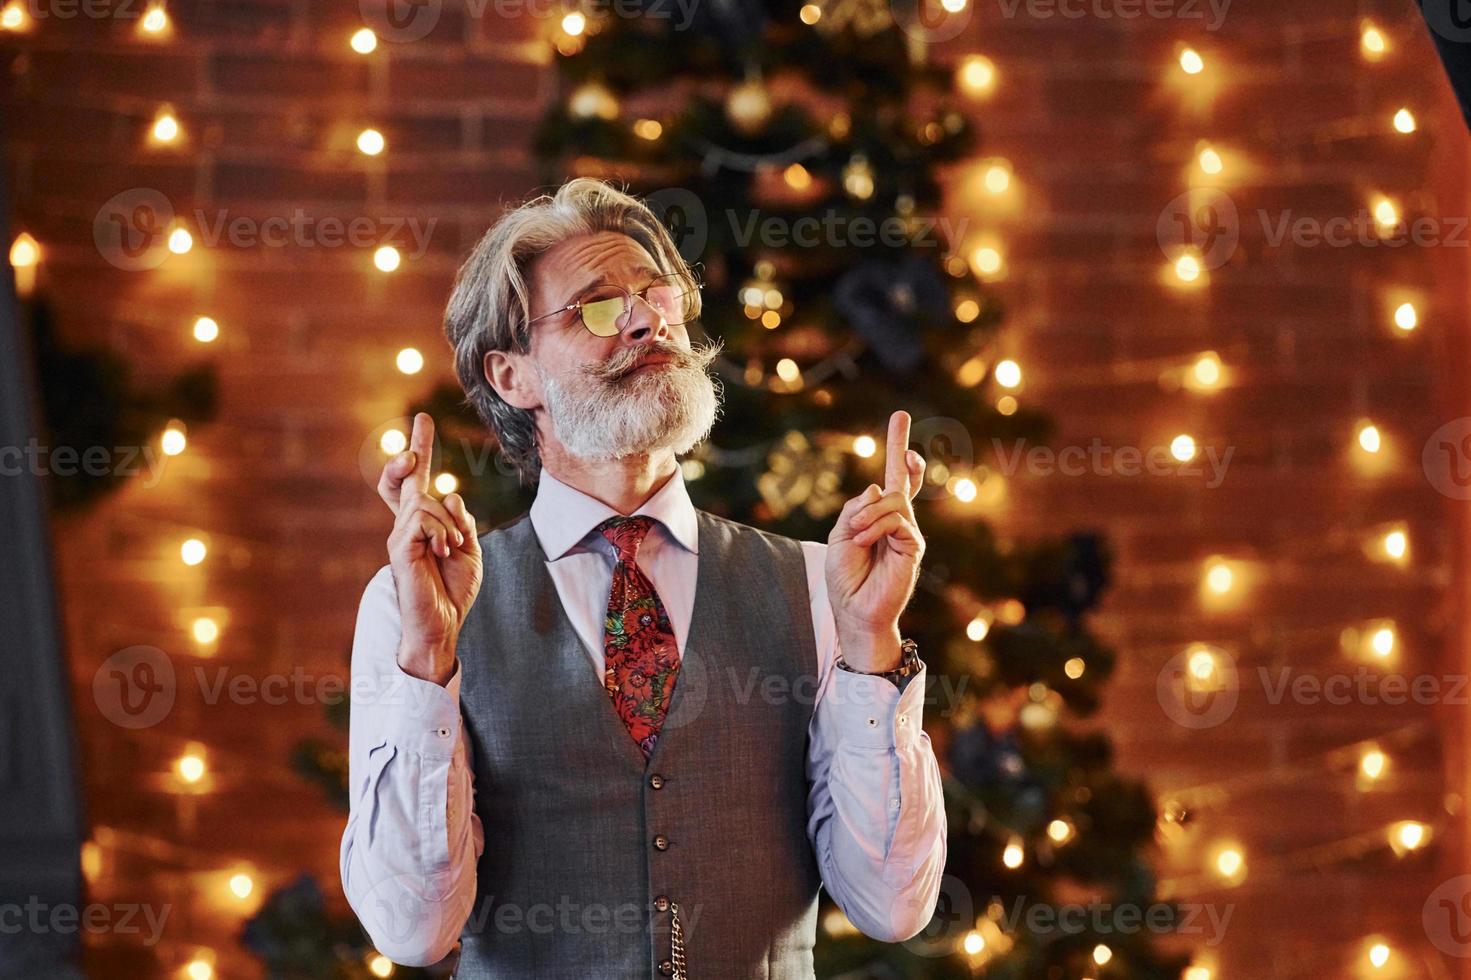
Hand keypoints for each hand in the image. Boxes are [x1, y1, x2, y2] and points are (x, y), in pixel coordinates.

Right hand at [384, 413, 482, 685]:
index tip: (423, 419)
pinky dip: (442, 534)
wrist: (442, 625)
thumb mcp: (470, 550)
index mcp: (425, 525)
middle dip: (412, 450)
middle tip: (421, 429)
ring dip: (449, 525)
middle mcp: (407, 526)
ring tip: (452, 549)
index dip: (420, 449)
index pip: (418, 481)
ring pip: (425, 503)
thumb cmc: (453, 590)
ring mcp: (400, 536)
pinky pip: (423, 522)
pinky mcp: (399, 548)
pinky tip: (443, 553)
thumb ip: (462, 522)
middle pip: (402, 481)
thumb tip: (451, 495)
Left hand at [825, 411, 925, 671]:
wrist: (854, 610)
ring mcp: (906, 533)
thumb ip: (854, 509)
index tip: (900, 418)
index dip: (896, 451)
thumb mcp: (838, 535)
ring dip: (868, 515)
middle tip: (900, 414)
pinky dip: (876, 527)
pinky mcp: (912, 547)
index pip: (889, 480)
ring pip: (892, 501)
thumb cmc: (845, 577)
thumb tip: (876, 487)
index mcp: (876, 517)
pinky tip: (864, 542)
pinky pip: (897, 521)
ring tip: (856, 536)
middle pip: (903, 479)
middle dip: (899, 446)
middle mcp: (895, 521)